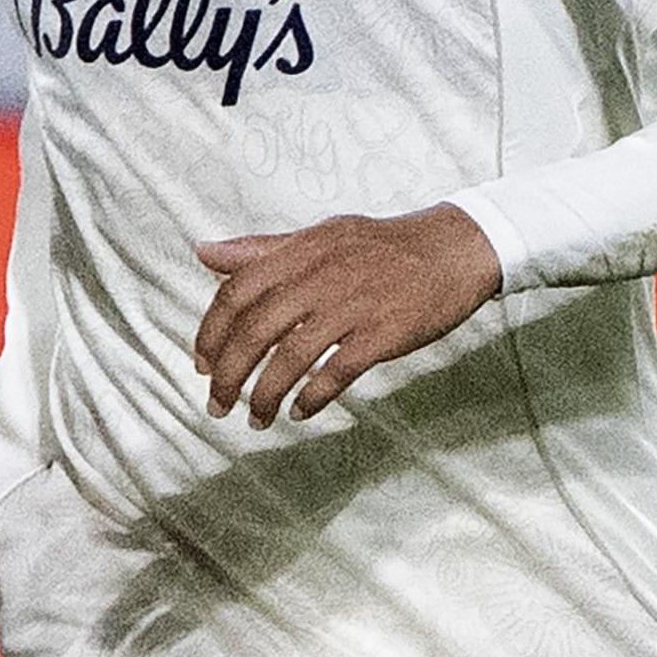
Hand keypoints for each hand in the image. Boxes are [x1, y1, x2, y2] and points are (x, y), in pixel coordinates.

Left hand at [192, 206, 500, 428]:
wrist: (454, 248)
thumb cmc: (381, 246)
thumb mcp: (319, 236)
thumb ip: (260, 249)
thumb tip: (203, 251)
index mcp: (299, 253)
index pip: (235, 293)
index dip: (211, 332)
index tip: (202, 364)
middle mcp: (319, 277)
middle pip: (255, 331)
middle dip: (229, 375)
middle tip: (218, 405)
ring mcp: (352, 305)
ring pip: (291, 357)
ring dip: (265, 395)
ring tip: (255, 419)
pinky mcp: (383, 333)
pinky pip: (337, 371)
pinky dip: (313, 396)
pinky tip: (300, 412)